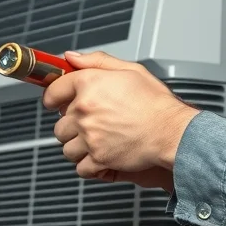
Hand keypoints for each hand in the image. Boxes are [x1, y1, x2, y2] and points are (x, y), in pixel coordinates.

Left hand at [44, 51, 199, 183]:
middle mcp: (85, 111)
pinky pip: (80, 168)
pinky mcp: (98, 158)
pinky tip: (101, 157)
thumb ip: (97, 61)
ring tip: (97, 141)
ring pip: (67, 147)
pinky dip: (89, 166)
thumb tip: (71, 58)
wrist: (172, 131)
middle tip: (91, 124)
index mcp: (90, 85)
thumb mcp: (131, 70)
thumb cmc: (156, 102)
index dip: (53, 97)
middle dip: (72, 125)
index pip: (54, 90)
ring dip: (78, 147)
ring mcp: (90, 136)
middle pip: (60, 124)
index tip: (55, 102)